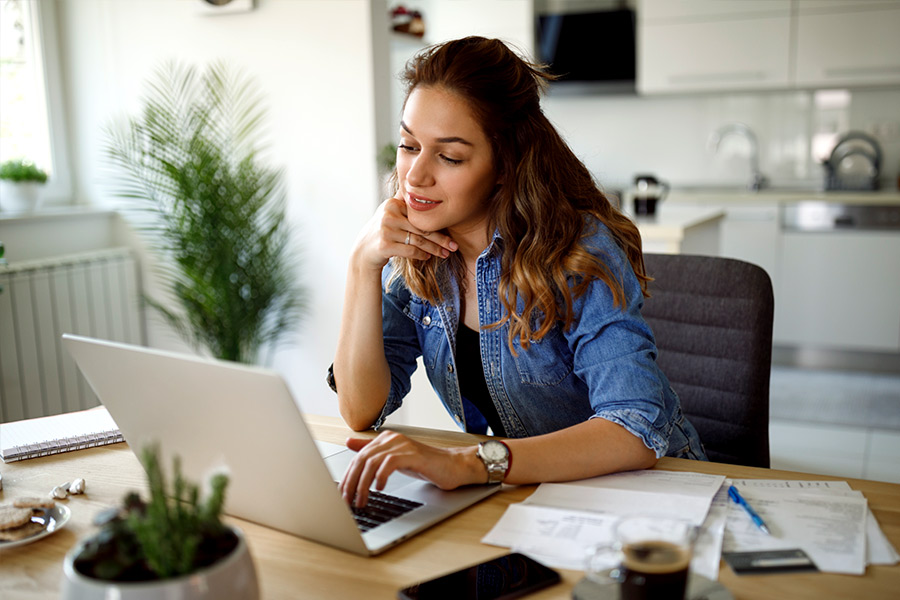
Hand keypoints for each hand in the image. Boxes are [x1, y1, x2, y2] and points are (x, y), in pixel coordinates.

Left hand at [338, 431, 480, 506]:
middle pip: (362, 460)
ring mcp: (403, 445)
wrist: (453, 467)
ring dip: (363, 485)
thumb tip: (349, 443)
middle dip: (351, 483)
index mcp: (385, 439)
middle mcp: (392, 439)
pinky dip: (381, 477)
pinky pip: (389, 463)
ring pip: (372, 463)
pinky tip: (380, 489)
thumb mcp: (394, 459)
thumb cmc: (425, 465)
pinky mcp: (413, 454)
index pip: (358, 458)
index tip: (341, 496)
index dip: (347, 477)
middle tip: (347, 502)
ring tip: (362, 501)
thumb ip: (373, 451)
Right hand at [353, 196, 457, 270]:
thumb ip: (403, 200)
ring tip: (446, 254)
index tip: (450, 231)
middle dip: (441, 239)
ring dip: (434, 249)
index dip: (437, 224)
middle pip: (422, 228)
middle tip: (454, 246)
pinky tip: (428, 257)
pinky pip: (410, 250)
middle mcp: (388, 215)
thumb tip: (419, 181)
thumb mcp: (390, 212)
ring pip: (418, 241)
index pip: (420, 215)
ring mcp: (386, 230)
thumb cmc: (383, 230)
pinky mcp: (385, 245)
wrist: (364, 250)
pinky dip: (422, 255)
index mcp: (393, 204)